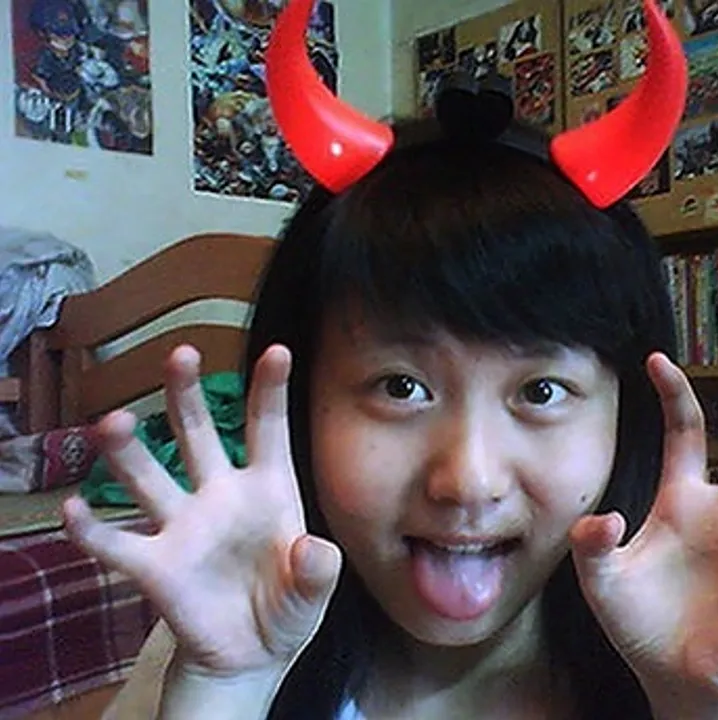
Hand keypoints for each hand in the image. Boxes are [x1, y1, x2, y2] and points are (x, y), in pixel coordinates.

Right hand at [63, 345, 341, 676]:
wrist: (252, 654)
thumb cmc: (288, 606)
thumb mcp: (315, 591)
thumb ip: (318, 571)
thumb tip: (312, 551)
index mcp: (268, 489)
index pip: (268, 429)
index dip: (271, 391)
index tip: (279, 351)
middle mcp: (220, 496)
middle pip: (197, 434)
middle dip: (186, 395)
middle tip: (180, 355)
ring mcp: (183, 527)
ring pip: (149, 478)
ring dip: (130, 451)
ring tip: (113, 422)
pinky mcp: (154, 566)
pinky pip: (115, 544)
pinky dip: (91, 530)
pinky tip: (73, 509)